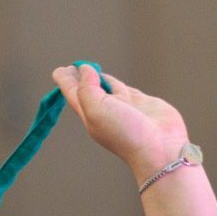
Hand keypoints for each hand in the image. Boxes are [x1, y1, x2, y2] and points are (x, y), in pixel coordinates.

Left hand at [52, 64, 190, 184]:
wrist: (158, 147)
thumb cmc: (124, 132)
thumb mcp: (96, 109)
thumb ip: (87, 87)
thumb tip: (85, 69)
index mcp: (89, 114)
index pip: (73, 93)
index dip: (65, 81)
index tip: (59, 70)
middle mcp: (104, 110)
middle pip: (86, 90)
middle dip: (78, 79)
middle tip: (70, 68)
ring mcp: (122, 106)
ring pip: (105, 87)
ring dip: (95, 78)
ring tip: (88, 69)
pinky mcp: (140, 103)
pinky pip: (122, 89)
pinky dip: (114, 82)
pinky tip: (109, 79)